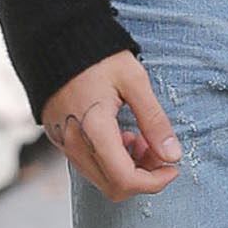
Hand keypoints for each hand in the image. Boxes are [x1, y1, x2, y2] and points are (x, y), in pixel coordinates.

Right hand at [41, 51, 181, 202]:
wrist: (54, 40)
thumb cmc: (97, 56)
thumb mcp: (134, 81)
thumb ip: (154, 121)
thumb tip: (173, 155)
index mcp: (93, 130)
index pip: (125, 180)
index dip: (155, 182)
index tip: (173, 166)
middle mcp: (74, 144)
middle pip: (114, 188)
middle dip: (143, 177)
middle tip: (157, 149)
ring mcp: (64, 144)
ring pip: (101, 179)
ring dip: (128, 168)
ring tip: (140, 137)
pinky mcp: (60, 140)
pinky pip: (89, 165)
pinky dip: (111, 160)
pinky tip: (121, 134)